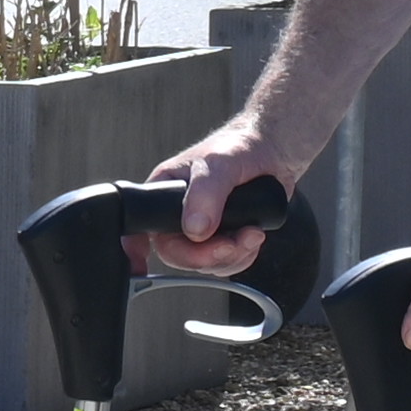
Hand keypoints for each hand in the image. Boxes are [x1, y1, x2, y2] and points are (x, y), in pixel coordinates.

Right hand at [140, 120, 309, 272]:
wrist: (274, 149)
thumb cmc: (240, 145)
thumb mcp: (219, 164)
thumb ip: (205, 196)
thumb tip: (195, 229)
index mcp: (164, 191)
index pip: (141, 227)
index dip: (136, 249)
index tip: (142, 265)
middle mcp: (180, 212)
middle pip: (177, 254)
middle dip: (207, 256)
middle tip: (229, 244)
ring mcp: (203, 226)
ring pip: (205, 262)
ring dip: (232, 255)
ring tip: (250, 232)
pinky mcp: (225, 235)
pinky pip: (226, 261)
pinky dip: (243, 255)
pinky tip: (253, 234)